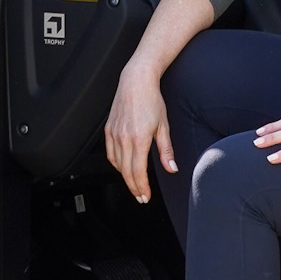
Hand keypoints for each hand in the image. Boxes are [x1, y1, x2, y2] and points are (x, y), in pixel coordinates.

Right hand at [105, 62, 176, 201]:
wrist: (136, 82)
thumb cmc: (152, 101)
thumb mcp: (163, 126)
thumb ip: (166, 151)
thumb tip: (172, 168)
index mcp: (139, 138)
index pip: (138, 171)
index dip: (142, 187)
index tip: (146, 196)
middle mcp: (123, 138)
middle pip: (126, 172)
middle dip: (134, 187)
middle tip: (141, 197)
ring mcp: (114, 134)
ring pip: (117, 164)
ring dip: (125, 177)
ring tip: (134, 185)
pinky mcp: (108, 130)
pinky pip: (110, 153)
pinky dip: (116, 164)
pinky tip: (124, 168)